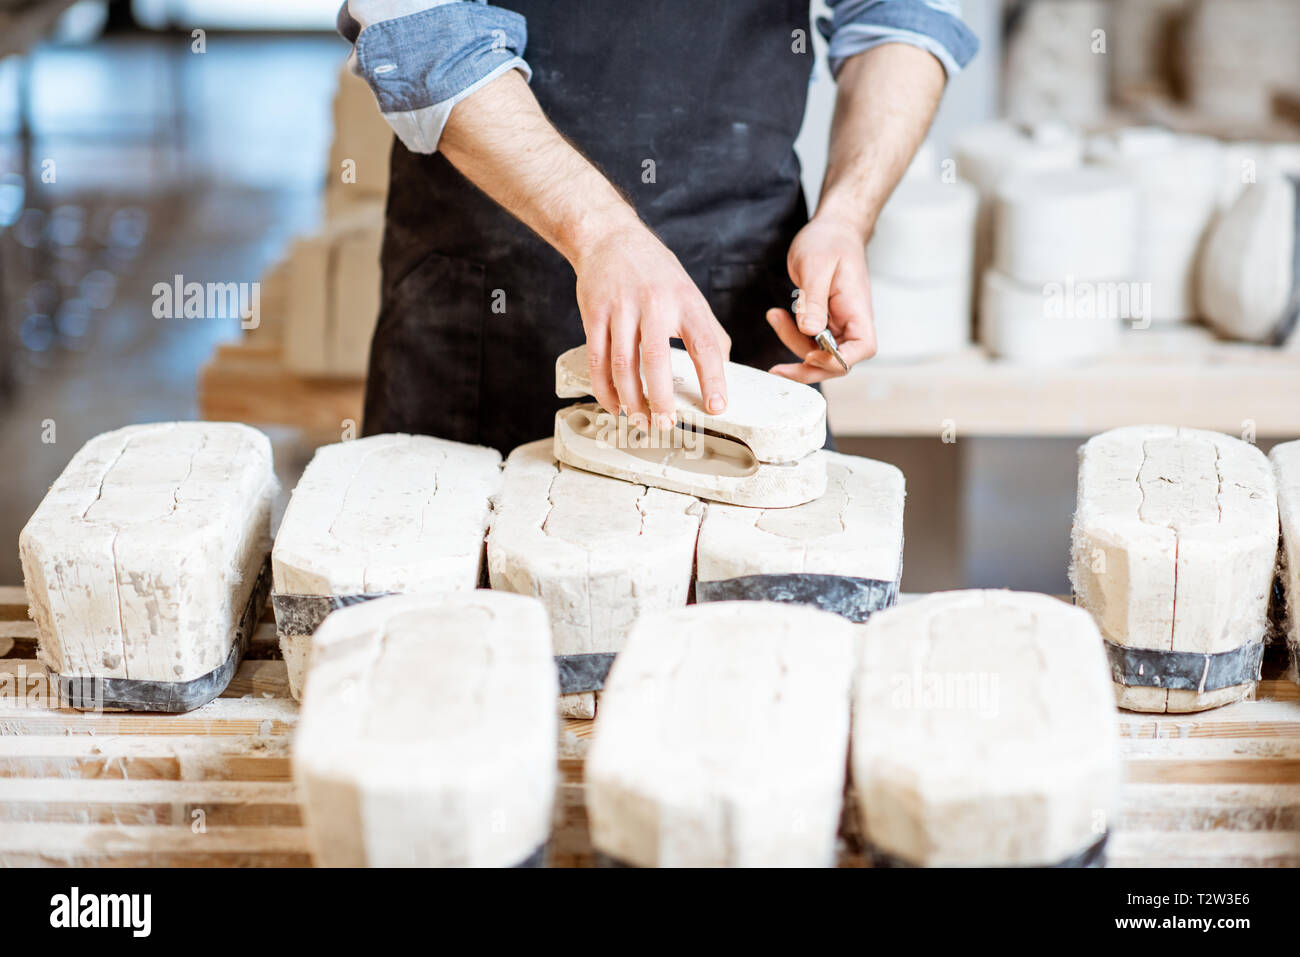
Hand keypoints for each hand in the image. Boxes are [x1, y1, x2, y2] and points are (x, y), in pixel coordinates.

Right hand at [572, 223, 730, 426]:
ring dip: (630, 400)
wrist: (609, 237)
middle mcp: (655, 304)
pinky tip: (613, 403)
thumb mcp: (689, 292)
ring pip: (623, 365)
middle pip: (657, 359)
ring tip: (639, 420)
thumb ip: (707, 329)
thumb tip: (723, 369)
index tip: (716, 407)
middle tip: (666, 424)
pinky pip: (598, 359)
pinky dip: (604, 388)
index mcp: (686, 301)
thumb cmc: (654, 271)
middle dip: (661, 399)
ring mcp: (621, 309)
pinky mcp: (595, 314)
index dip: (713, 379)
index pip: (705, 345)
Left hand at [767, 216, 876, 382]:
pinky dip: (791, 334)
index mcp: (857, 308)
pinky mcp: (824, 322)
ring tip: (774, 317)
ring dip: (792, 344)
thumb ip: (814, 300)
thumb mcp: (816, 266)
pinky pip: (809, 341)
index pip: (862, 348)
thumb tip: (810, 331)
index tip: (812, 355)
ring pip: (818, 354)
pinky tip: (777, 316)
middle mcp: (851, 321)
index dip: (838, 360)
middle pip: (837, 361)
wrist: (832, 229)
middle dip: (807, 367)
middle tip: (777, 369)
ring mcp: (838, 324)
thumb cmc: (829, 241)